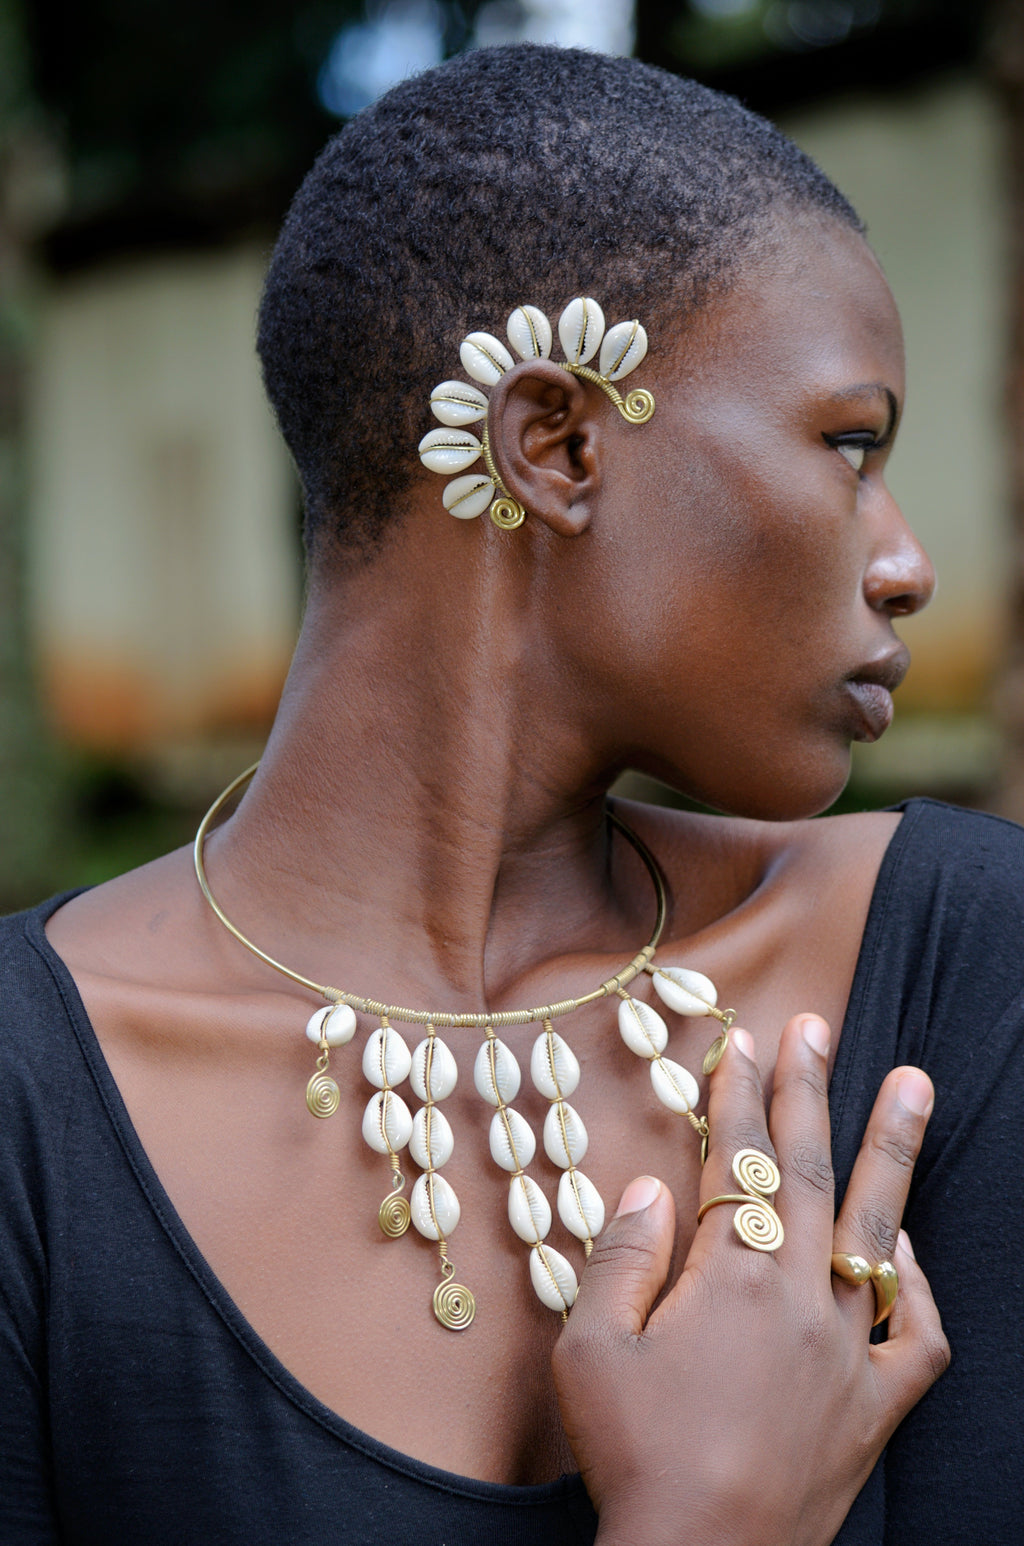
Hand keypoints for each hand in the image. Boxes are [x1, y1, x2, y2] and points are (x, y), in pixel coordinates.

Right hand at [552, 1016, 948, 1545]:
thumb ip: (622, 1258)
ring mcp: (847, 1350)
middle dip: (808, 1090)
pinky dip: (917, 1286)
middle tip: (817, 1026)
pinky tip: (911, 1250)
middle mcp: (800, 1298)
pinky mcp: (874, 1407)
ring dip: (892, 1148)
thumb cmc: (635, 1458)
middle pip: (807, 1170)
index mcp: (731, 1277)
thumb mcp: (590, 1351)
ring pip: (877, 1228)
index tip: (744, 1039)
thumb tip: (649, 1189)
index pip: (734, 1159)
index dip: (737, 1093)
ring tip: (913, 1083)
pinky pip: (916, 1335)